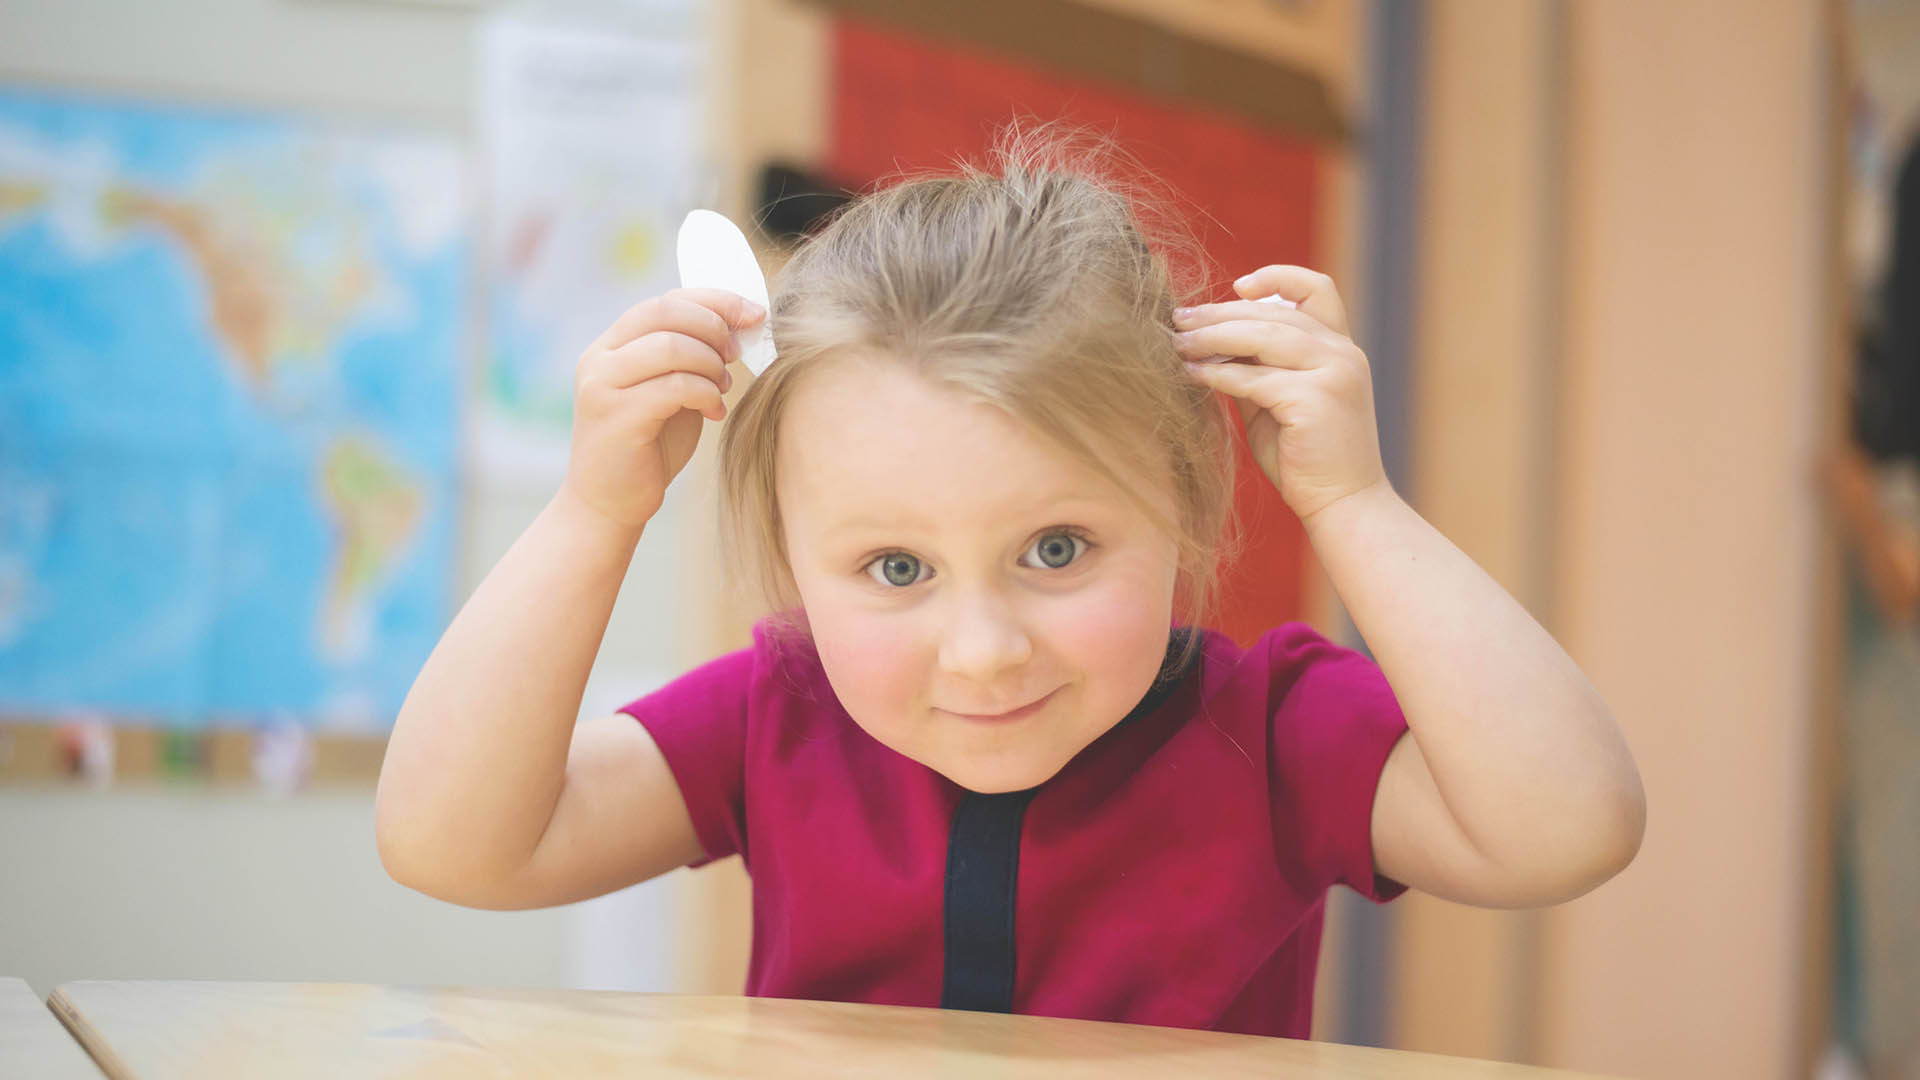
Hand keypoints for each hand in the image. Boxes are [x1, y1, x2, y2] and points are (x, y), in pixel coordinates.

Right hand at [559, 288, 765, 534]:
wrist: (610, 503)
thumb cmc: (648, 446)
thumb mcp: (670, 390)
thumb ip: (688, 356)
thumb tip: (737, 324)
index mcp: (612, 345)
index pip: (664, 301)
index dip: (713, 300)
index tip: (752, 312)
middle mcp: (599, 358)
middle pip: (665, 313)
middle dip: (713, 328)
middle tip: (735, 354)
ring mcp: (602, 386)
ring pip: (670, 346)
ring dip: (710, 363)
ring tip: (722, 387)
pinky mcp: (615, 416)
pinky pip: (673, 387)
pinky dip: (705, 394)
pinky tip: (714, 412)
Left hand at [1173, 265, 1389, 523]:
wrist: (1343, 504)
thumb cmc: (1306, 458)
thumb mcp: (1279, 401)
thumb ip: (1256, 368)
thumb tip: (1208, 343)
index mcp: (1340, 347)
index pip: (1316, 289)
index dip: (1277, 277)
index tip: (1237, 287)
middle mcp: (1342, 353)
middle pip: (1274, 312)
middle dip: (1220, 313)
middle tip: (1179, 319)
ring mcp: (1333, 373)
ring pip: (1261, 337)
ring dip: (1212, 337)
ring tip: (1177, 342)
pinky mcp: (1315, 400)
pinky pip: (1254, 379)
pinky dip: (1217, 375)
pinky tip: (1191, 375)